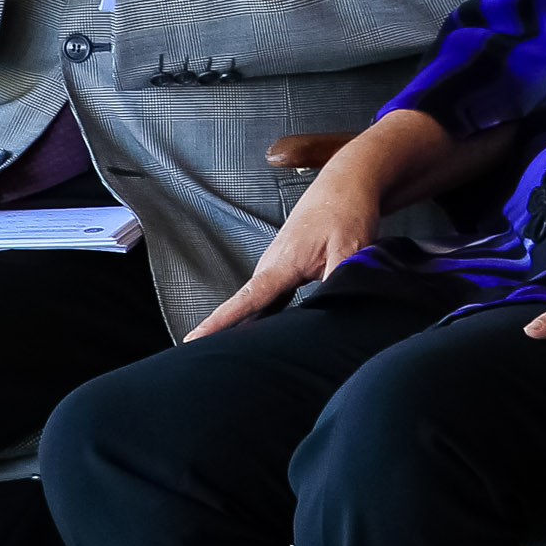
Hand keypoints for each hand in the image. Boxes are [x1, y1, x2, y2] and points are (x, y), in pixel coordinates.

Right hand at [191, 158, 385, 339]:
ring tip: (228, 353)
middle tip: (210, 362)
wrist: (346, 182)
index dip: (221, 321)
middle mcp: (273, 263)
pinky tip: (261, 331)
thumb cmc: (346, 212)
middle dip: (224, 332)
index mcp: (283, 262)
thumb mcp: (351, 250)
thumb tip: (332, 311)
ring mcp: (278, 263)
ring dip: (243, 324)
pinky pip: (269, 295)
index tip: (194, 338)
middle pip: (245, 306)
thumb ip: (338, 282)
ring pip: (257, 301)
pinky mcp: (287, 265)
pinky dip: (262, 312)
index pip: (247, 298)